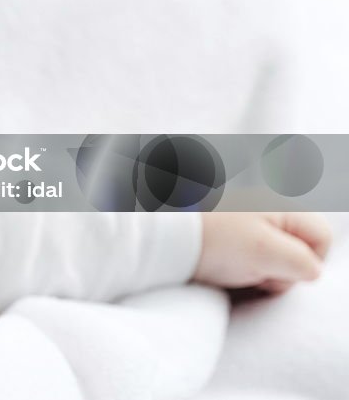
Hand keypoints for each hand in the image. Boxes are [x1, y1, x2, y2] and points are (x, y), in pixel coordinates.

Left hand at [193, 212, 332, 293]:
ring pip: (266, 251)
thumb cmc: (213, 239)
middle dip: (277, 267)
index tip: (276, 274)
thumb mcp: (266, 253)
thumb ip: (300, 262)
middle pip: (294, 246)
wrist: (157, 231)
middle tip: (248, 271)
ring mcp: (239, 212)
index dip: (306, 265)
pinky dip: (231, 260)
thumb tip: (311, 269)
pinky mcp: (217, 223)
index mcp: (281, 205)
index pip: (321, 238)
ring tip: (226, 266)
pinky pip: (239, 248)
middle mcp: (263, 203)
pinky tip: (214, 262)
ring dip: (252, 266)